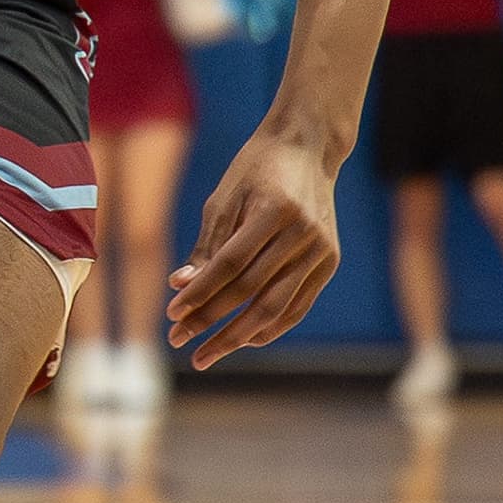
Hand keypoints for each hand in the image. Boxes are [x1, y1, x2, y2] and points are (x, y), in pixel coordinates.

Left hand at [166, 125, 341, 366]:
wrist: (308, 149)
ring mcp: (321, 250)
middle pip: (252, 291)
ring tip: (207, 353)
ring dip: (239, 335)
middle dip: (212, 321)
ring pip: (277, 306)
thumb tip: (180, 285)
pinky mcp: (329, 262)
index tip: (172, 314)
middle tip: (179, 341)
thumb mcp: (224, 198)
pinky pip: (298, 305)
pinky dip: (271, 326)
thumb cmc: (255, 170)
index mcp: (273, 212)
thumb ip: (206, 245)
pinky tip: (245, 340)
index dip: (200, 293)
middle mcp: (302, 234)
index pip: (229, 265)